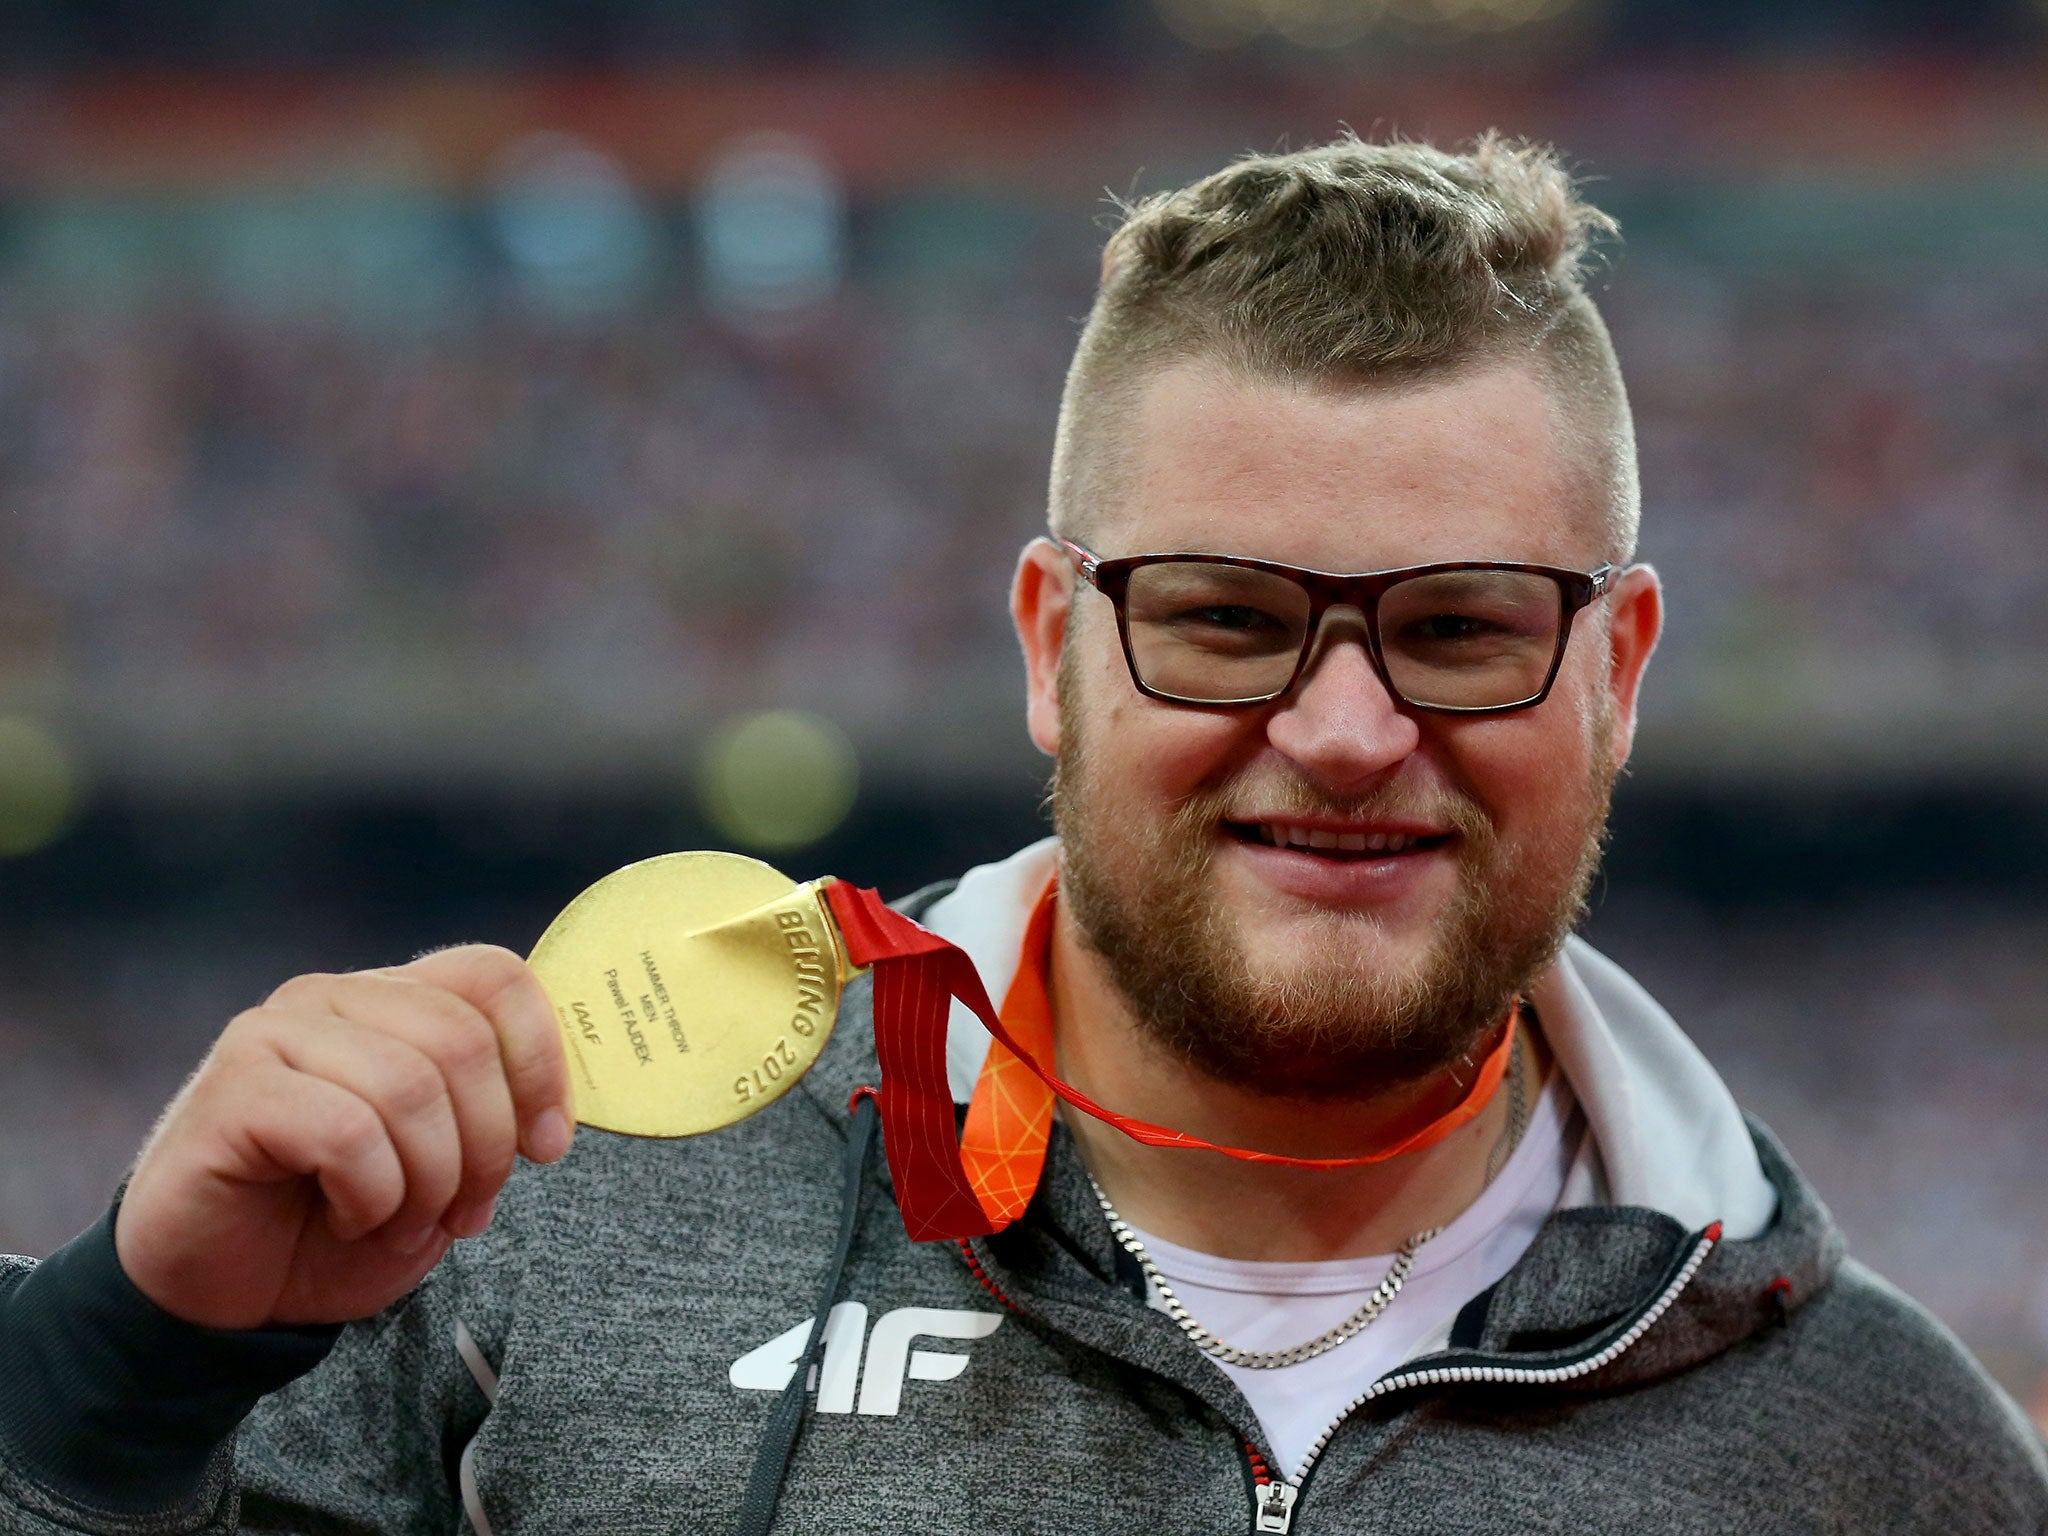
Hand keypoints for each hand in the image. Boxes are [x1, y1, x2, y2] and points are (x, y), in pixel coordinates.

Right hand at [114, 945, 574, 1329]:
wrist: (221, 1297)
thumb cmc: (336, 1226)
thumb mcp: (442, 1168)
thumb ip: (491, 1116)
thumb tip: (556, 1108)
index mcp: (392, 999)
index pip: (494, 977)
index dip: (540, 1060)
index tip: (549, 1146)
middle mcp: (332, 996)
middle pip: (464, 1039)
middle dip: (487, 1147)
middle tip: (465, 1214)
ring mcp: (275, 1034)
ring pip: (410, 1086)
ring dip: (429, 1181)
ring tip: (404, 1225)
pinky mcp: (233, 1089)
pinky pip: (346, 1130)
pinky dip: (371, 1194)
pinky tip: (350, 1218)